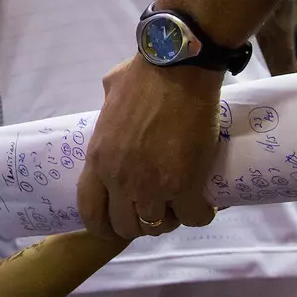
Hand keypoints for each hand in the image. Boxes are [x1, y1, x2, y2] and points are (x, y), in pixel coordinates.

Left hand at [76, 56, 221, 239]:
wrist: (178, 70)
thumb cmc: (143, 74)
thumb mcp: (109, 92)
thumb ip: (107, 107)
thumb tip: (111, 97)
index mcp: (98, 159)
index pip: (90, 212)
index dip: (104, 225)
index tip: (119, 221)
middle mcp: (120, 180)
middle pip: (126, 227)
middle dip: (142, 222)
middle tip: (158, 207)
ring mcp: (152, 186)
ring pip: (158, 227)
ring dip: (171, 219)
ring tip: (181, 203)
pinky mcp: (185, 185)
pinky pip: (193, 218)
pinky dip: (201, 213)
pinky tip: (205, 202)